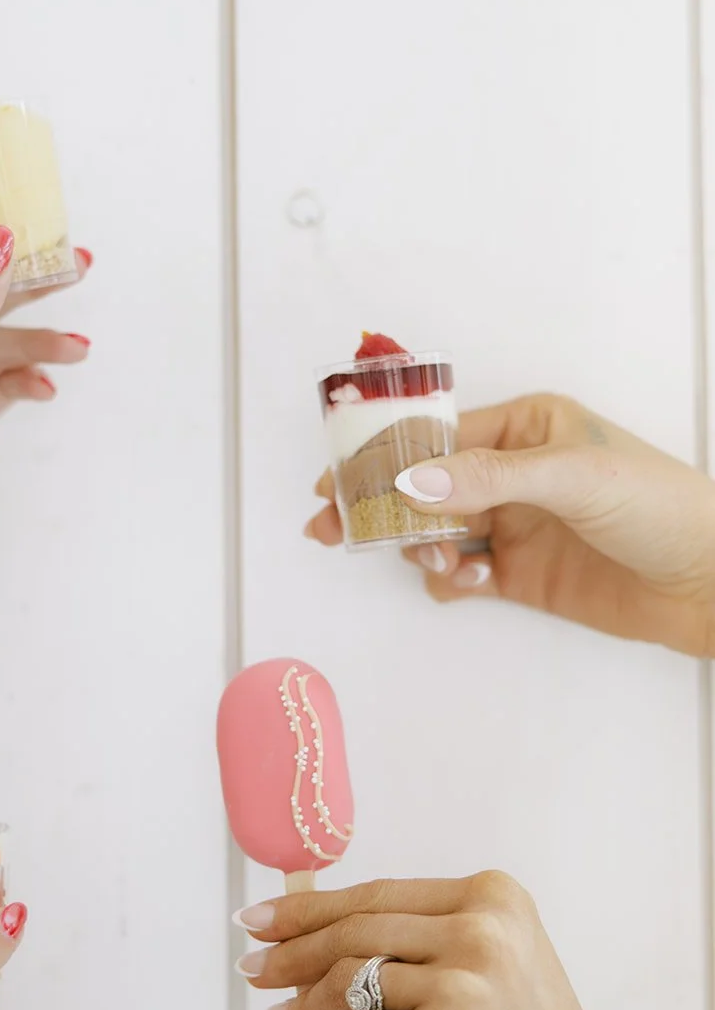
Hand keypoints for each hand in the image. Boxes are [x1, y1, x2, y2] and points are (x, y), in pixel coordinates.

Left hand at [236, 874, 674, 1009]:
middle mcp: (478, 931)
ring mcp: (455, 986)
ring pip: (343, 982)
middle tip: (251, 969)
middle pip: (351, 931)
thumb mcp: (491, 972)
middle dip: (289, 951)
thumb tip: (306, 935)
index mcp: (494, 899)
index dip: (309, 907)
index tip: (260, 918)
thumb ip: (417, 945)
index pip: (377, 895)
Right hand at [305, 393, 714, 656]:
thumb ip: (489, 478)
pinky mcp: (517, 574)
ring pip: (431, 532)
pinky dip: (447, 582)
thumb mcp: (574, 477)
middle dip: (378, 505)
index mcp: (526, 426)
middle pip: (421, 485)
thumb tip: (416, 482)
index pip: (436, 435)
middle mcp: (512, 471)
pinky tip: (469, 582)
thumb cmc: (661, 508)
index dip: (383, 457)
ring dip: (418, 547)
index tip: (340, 479)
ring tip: (436, 559)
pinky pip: (456, 575)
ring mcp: (512, 524)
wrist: (707, 582)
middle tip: (333, 526)